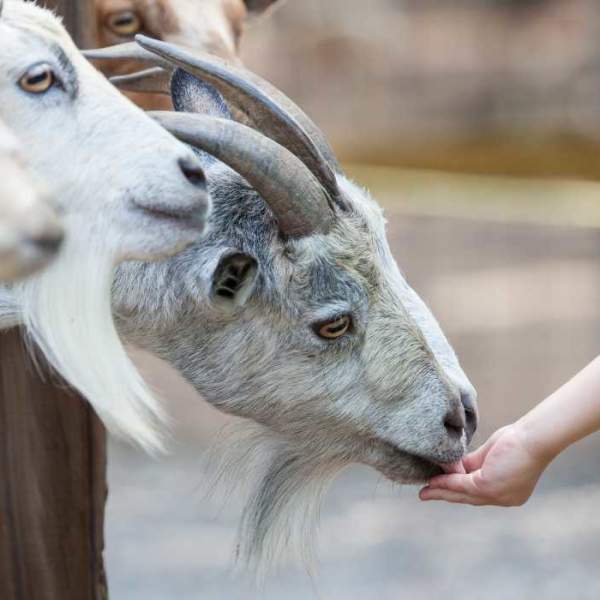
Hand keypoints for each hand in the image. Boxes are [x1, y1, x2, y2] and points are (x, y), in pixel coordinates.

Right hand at [419, 424, 550, 506]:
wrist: (533, 438)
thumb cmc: (519, 440)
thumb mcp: (492, 455)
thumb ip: (473, 463)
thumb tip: (453, 468)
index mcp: (507, 489)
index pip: (477, 491)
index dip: (457, 489)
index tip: (441, 485)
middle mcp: (503, 497)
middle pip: (468, 497)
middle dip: (446, 495)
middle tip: (426, 495)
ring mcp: (497, 494)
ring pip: (463, 494)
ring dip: (441, 492)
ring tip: (424, 492)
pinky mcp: (489, 486)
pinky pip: (462, 485)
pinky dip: (447, 483)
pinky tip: (434, 481)